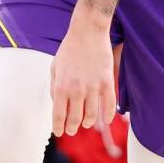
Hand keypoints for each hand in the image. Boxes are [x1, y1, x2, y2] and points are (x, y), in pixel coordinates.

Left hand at [50, 21, 114, 136]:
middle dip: (72, 128)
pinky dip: (108, 115)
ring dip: (88, 123)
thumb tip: (57, 104)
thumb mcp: (54, 67)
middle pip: (75, 119)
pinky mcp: (106, 82)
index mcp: (61, 87)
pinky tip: (106, 120)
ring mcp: (93, 87)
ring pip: (92, 116)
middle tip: (72, 129)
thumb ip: (53, 87)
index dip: (59, 127)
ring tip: (86, 123)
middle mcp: (76, 90)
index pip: (59, 116)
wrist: (87, 32)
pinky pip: (110, 105)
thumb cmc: (69, 48)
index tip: (59, 132)